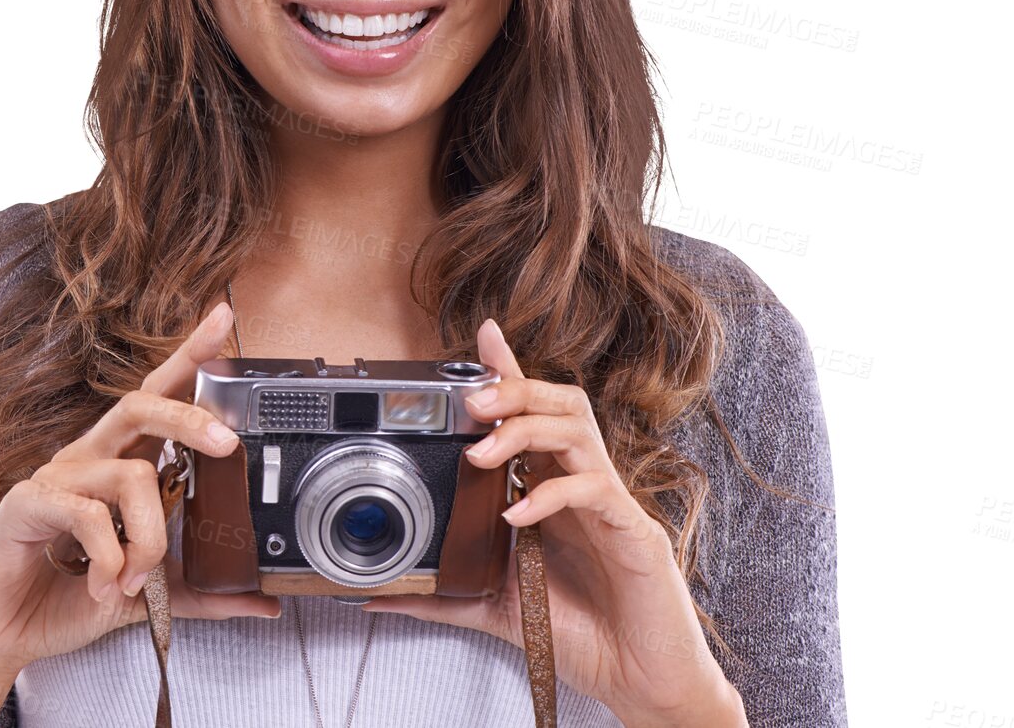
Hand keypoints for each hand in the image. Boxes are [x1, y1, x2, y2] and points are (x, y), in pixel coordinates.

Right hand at [0, 301, 281, 676]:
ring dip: (149, 537)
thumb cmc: (64, 599)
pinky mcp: (27, 502)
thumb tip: (263, 601)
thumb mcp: (147, 595)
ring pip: (130, 474)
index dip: (189, 356)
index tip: (223, 317)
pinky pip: (87, 514)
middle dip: (191, 417)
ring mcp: (56, 476)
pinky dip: (110, 557)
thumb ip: (201, 591)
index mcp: (118, 464)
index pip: (157, 397)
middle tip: (227, 444)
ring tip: (136, 580)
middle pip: (141, 404)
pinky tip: (104, 584)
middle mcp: (88, 459)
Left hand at [358, 319, 742, 723]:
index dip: (511, 371)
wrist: (637, 679)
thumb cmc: (578, 633)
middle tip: (469, 403)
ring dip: (526, 430)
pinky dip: (552, 495)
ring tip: (482, 453)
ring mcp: (613, 504)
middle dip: (514, 390)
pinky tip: (519, 515)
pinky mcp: (635, 533)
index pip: (534, 414)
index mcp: (554, 489)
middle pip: (560, 403)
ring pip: (579, 430)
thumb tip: (376, 596)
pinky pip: (597, 490)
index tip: (481, 335)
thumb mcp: (494, 606)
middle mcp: (584, 484)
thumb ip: (441, 594)